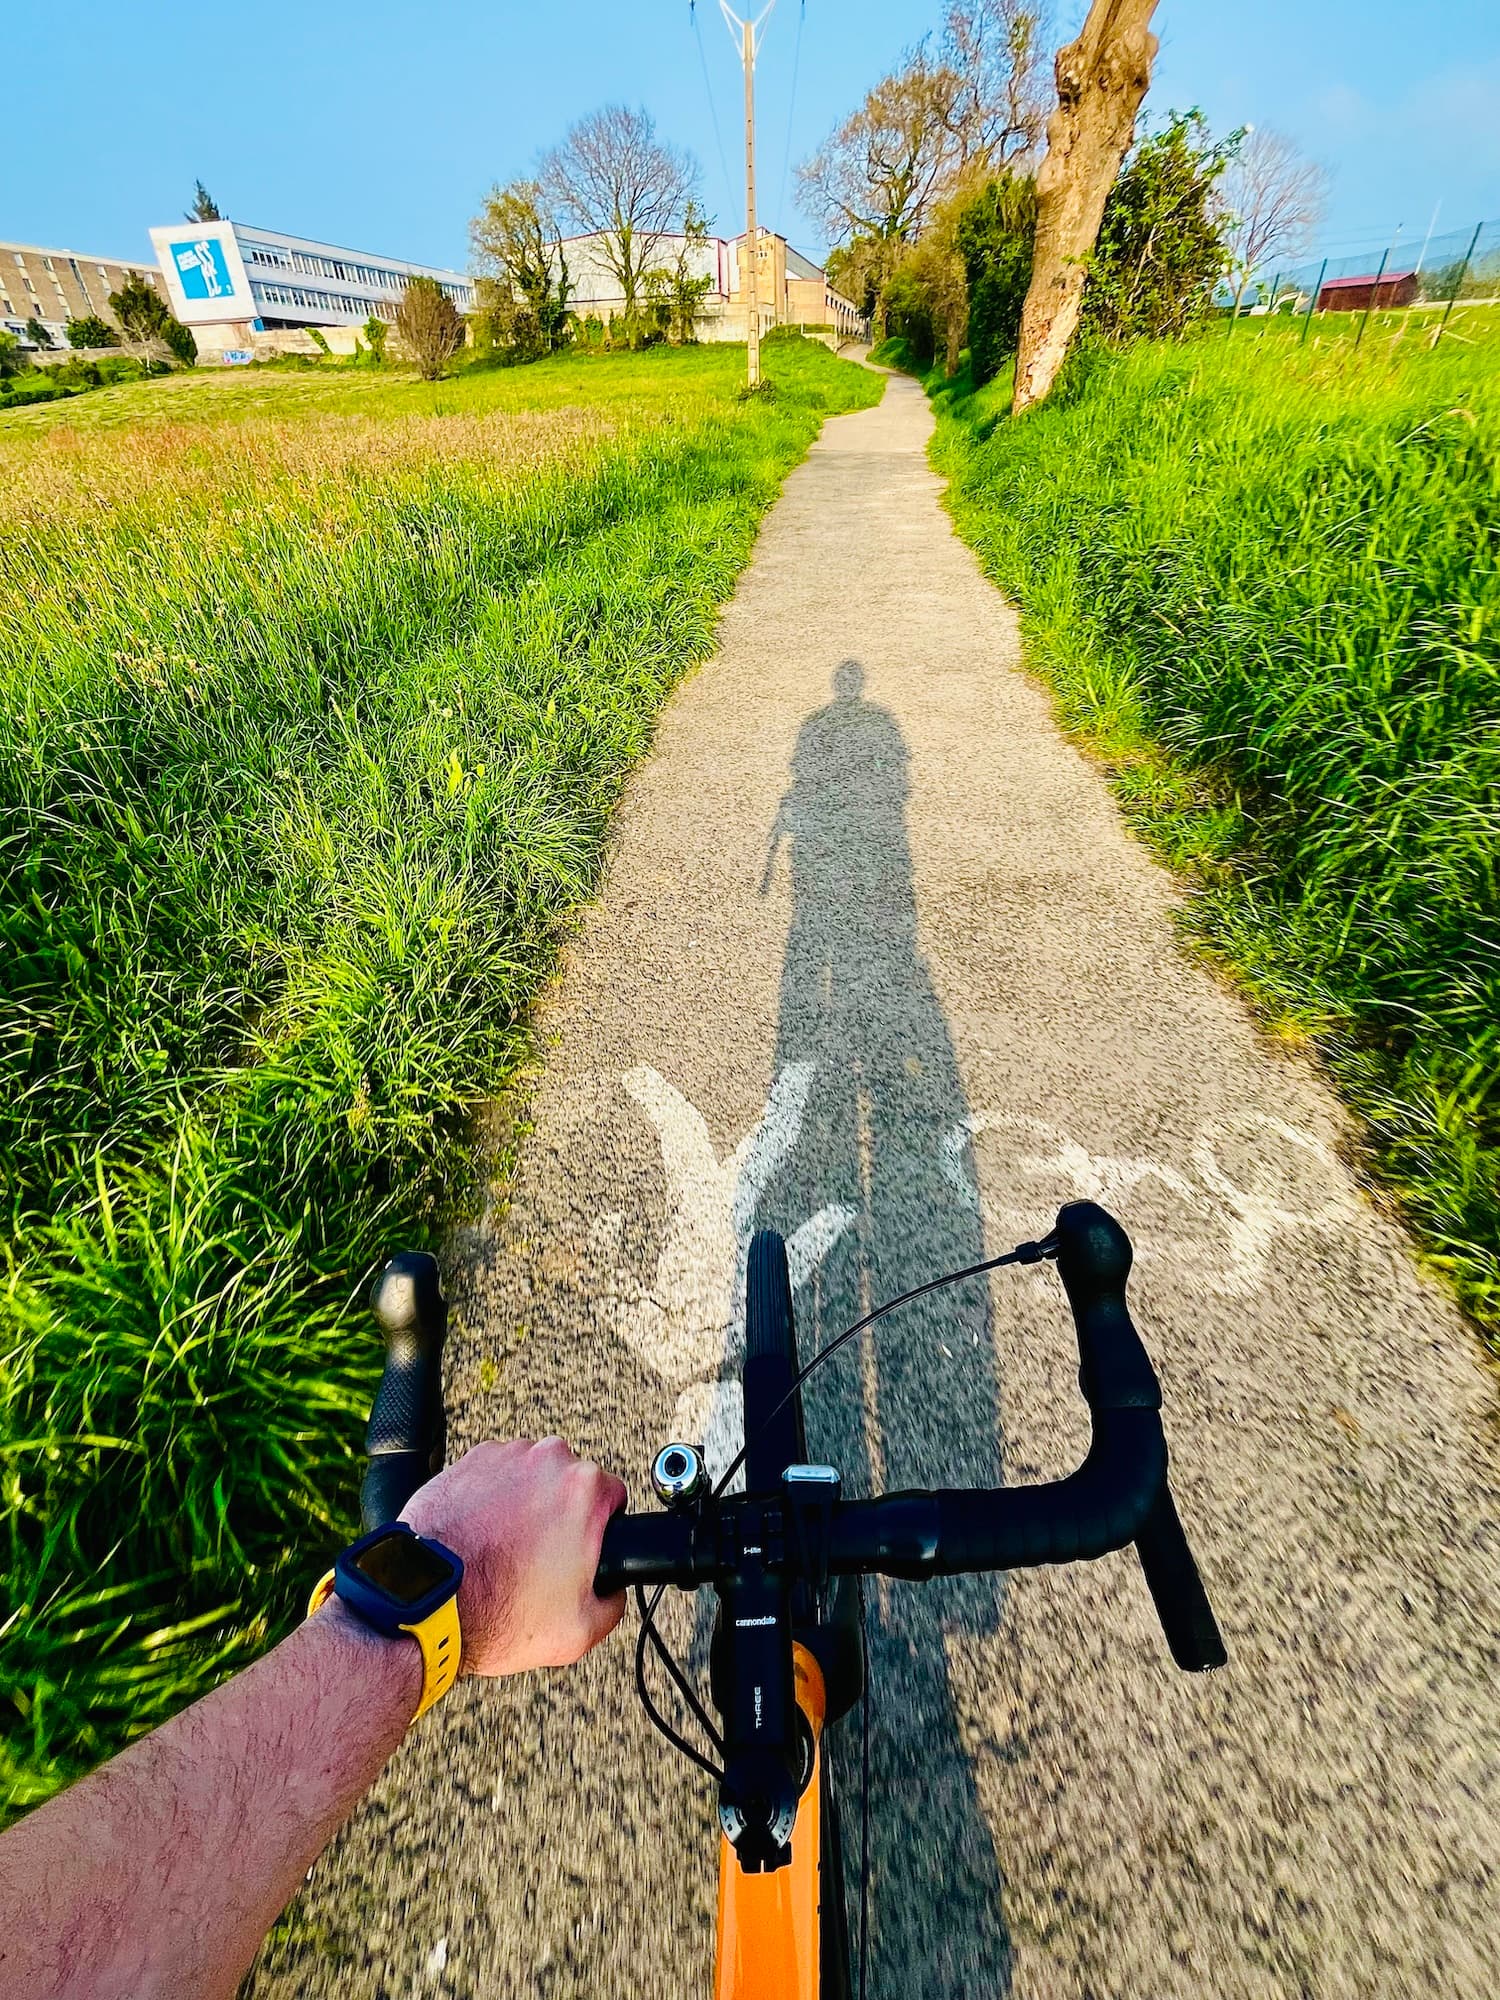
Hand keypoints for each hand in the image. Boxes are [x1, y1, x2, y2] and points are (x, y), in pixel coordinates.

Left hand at [401, 1439, 626, 1675]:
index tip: (580, 1549)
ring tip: (504, 1549)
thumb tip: (612, 1588)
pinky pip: (493, 1477)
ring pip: (530, 1477)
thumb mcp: (581, 1629)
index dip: (599, 1529)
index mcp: (584, 1490)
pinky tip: (480, 1536)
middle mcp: (547, 1460)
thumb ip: (614, 1602)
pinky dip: (489, 1499)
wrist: (429, 1604)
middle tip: (540, 1558)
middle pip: (570, 1484)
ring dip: (524, 1504)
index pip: (613, 1497)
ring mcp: (504, 1457)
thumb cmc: (497, 1611)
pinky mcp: (468, 1462)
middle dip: (560, 1515)